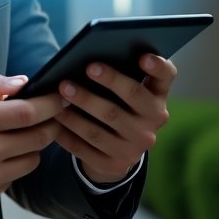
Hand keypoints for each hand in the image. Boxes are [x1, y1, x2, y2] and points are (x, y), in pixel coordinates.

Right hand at [0, 72, 66, 205]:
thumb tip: (23, 83)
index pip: (28, 112)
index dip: (50, 104)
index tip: (60, 96)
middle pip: (39, 137)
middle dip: (51, 123)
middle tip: (52, 114)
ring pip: (33, 159)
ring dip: (34, 144)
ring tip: (20, 133)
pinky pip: (17, 176)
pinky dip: (16, 162)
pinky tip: (1, 153)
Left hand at [52, 55, 174, 184]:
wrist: (118, 152)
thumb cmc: (118, 107)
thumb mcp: (127, 93)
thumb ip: (122, 73)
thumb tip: (92, 54)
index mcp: (156, 98)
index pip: (165, 78)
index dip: (157, 67)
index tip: (144, 56)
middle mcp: (152, 123)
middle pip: (132, 98)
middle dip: (109, 80)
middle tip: (87, 67)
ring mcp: (134, 147)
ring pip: (102, 126)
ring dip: (78, 109)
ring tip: (59, 93)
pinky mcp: (114, 164)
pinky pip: (85, 148)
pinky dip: (67, 134)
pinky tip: (53, 121)